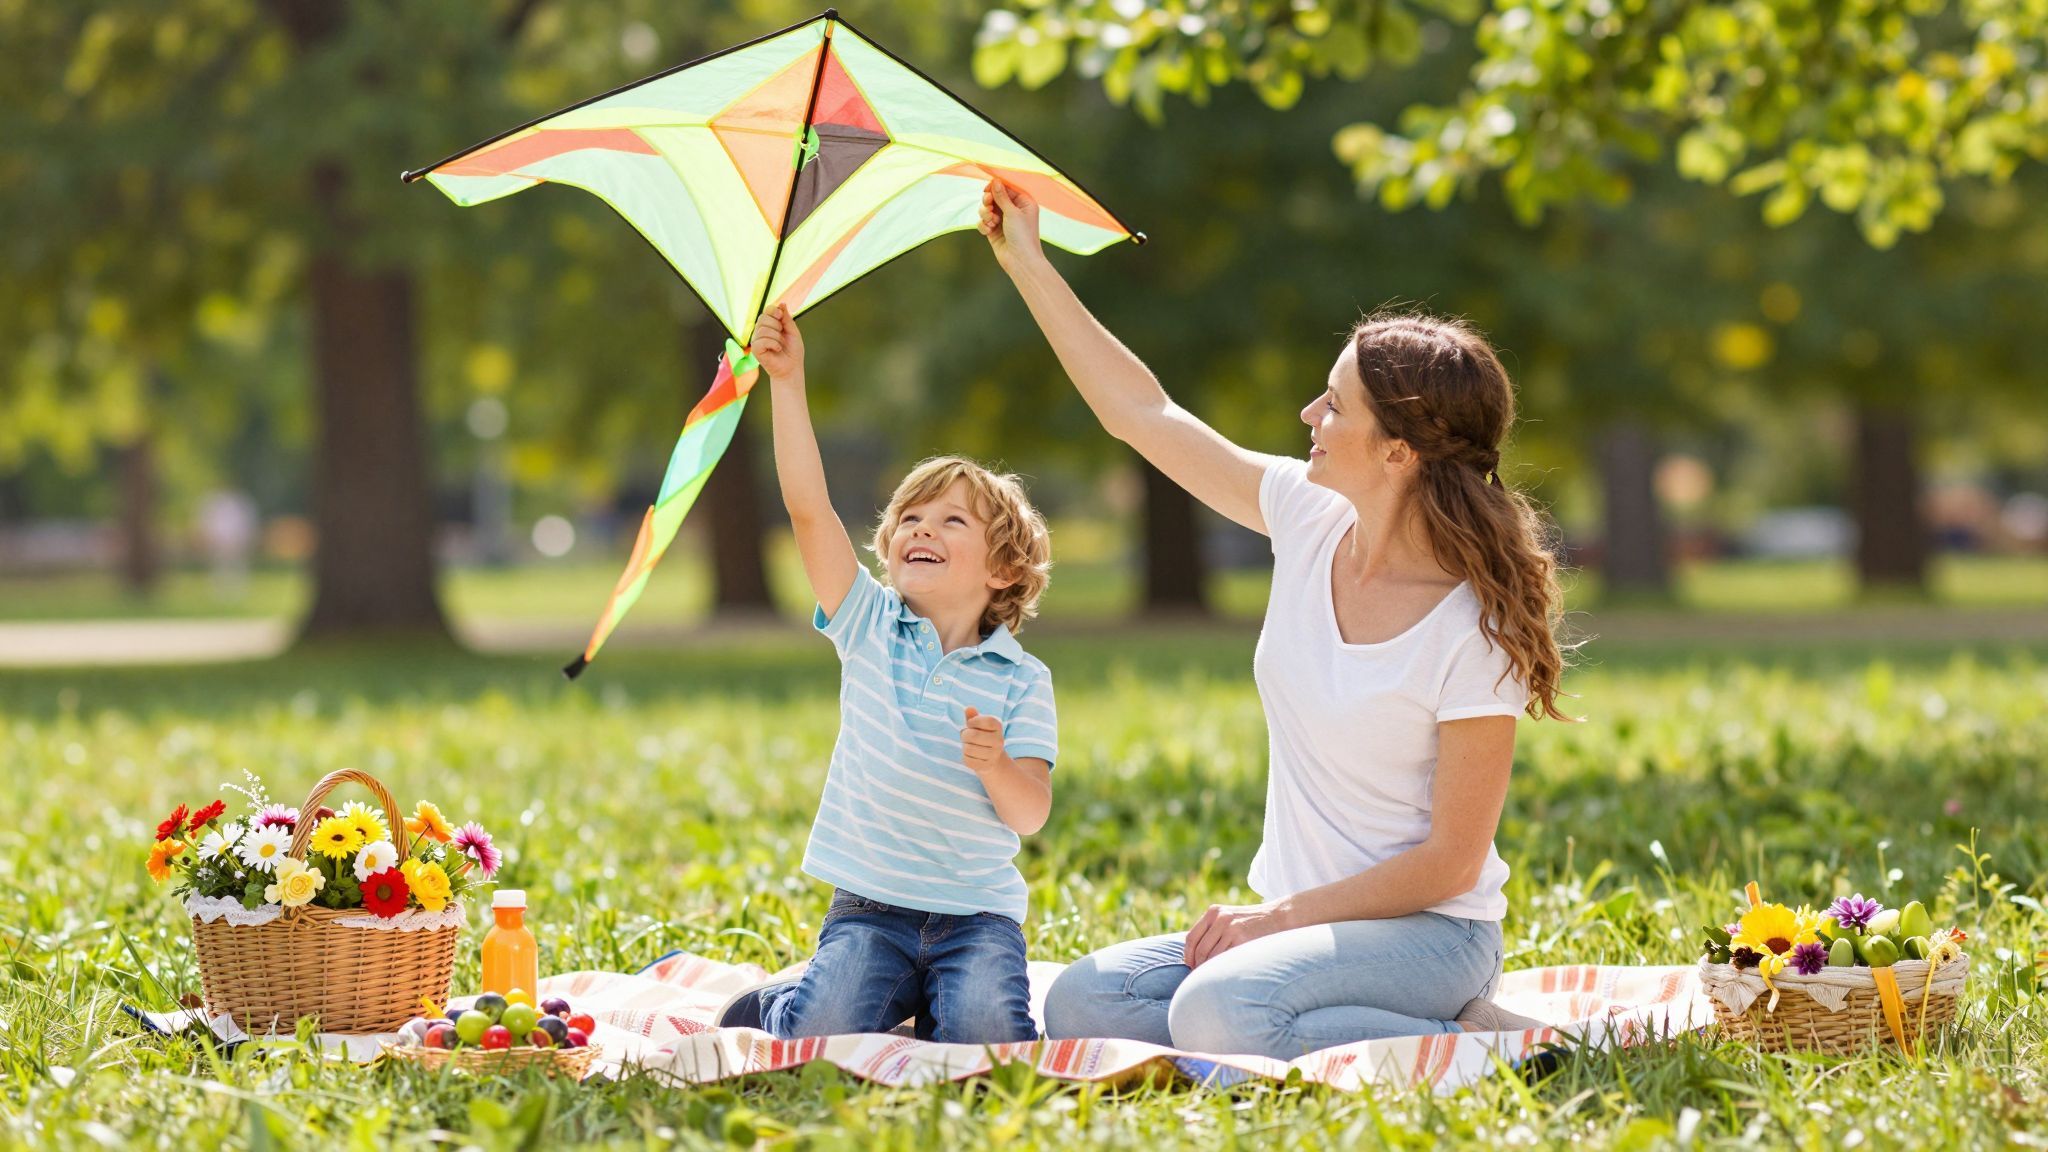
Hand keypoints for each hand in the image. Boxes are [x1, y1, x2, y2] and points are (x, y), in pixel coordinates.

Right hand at [752, 304, 803, 379]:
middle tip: (782, 337)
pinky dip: (773, 344)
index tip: (781, 318)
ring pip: (763, 329)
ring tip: (780, 345)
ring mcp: (756, 340)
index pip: (767, 310)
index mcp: (769, 324)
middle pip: (763, 317)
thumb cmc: (793, 351)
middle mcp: (760, 331)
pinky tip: (777, 349)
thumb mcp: (793, 331)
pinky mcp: (755, 350)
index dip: (774, 311)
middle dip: (777, 326)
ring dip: (777, 337)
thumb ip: (787, 318)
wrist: (792, 368)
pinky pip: (761, 341)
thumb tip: (782, 303)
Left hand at [960, 706, 1011, 772]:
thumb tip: (969, 708)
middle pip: (973, 735)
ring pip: (968, 749)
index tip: (970, 723)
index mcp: (997, 727)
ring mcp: (994, 754)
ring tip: (969, 746)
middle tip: (966, 737)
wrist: (993, 759)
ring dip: (965, 747)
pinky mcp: (987, 766)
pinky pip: (968, 760)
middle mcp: (999, 740)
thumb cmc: (982, 737)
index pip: (986, 721)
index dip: (973, 721)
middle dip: (965, 735)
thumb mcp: (978, 725)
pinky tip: (971, 756)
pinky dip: (965, 757)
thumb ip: (973, 716)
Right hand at [977, 178, 1041, 269]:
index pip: (1007, 188)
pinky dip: (984, 225)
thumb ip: (1002, 196)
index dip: (996, 187)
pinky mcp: (995, 231)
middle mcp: (1014, 210)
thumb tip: (995, 181)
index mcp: (1024, 202)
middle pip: (995, 197)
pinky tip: (989, 231)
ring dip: (985, 214)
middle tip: (988, 205)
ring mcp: (1003, 220)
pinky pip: (983, 222)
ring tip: (991, 221)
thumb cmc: (1023, 237)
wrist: (1020, 261)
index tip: (987, 189)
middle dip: (989, 201)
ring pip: (987, 209)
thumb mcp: (1012, 212)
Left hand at [1182, 901, 1296, 968]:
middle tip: (1200, 976)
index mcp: (1213, 912)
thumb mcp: (1228, 917)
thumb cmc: (1250, 922)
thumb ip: (1211, 930)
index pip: (1191, 938)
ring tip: (1213, 976)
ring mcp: (1231, 928)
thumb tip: (1192, 956)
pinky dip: (1223, 968)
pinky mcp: (1242, 939)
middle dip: (1198, 966)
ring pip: (1212, 957)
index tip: (1190, 966)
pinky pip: (1226, 959)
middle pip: (1200, 949)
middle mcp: (1220, 918)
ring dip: (1210, 969)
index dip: (1188, 955)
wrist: (1277, 916)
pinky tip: (1225, 972)